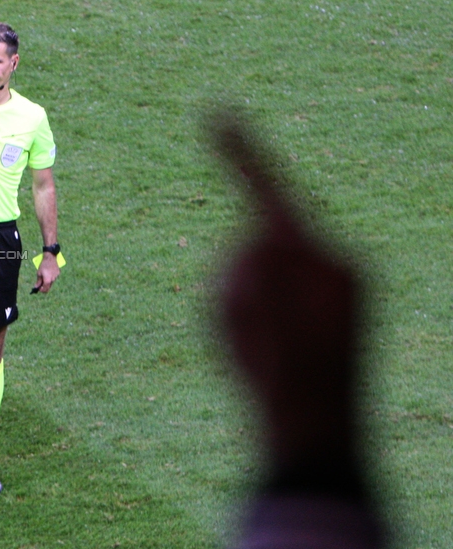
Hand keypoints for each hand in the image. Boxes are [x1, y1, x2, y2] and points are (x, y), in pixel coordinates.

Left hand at [34, 254, 60, 293]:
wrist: (50, 258)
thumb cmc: (43, 265)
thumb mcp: (39, 273)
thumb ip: (38, 281)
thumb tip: (36, 287)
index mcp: (47, 280)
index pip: (45, 289)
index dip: (42, 290)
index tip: (39, 289)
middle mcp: (53, 280)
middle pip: (49, 287)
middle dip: (44, 287)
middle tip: (41, 285)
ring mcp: (56, 277)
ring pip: (51, 282)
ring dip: (48, 282)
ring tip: (44, 277)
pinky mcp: (58, 273)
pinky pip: (54, 278)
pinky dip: (51, 277)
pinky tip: (49, 273)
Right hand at [210, 110, 358, 465]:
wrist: (315, 437)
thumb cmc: (283, 382)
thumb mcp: (246, 320)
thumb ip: (243, 267)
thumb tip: (252, 244)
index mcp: (324, 260)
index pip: (272, 190)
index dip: (240, 150)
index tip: (215, 112)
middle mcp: (333, 265)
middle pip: (254, 240)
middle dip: (235, 281)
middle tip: (247, 338)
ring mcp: (330, 288)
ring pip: (253, 268)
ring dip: (239, 305)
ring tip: (256, 351)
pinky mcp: (323, 308)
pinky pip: (265, 292)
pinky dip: (248, 316)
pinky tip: (262, 351)